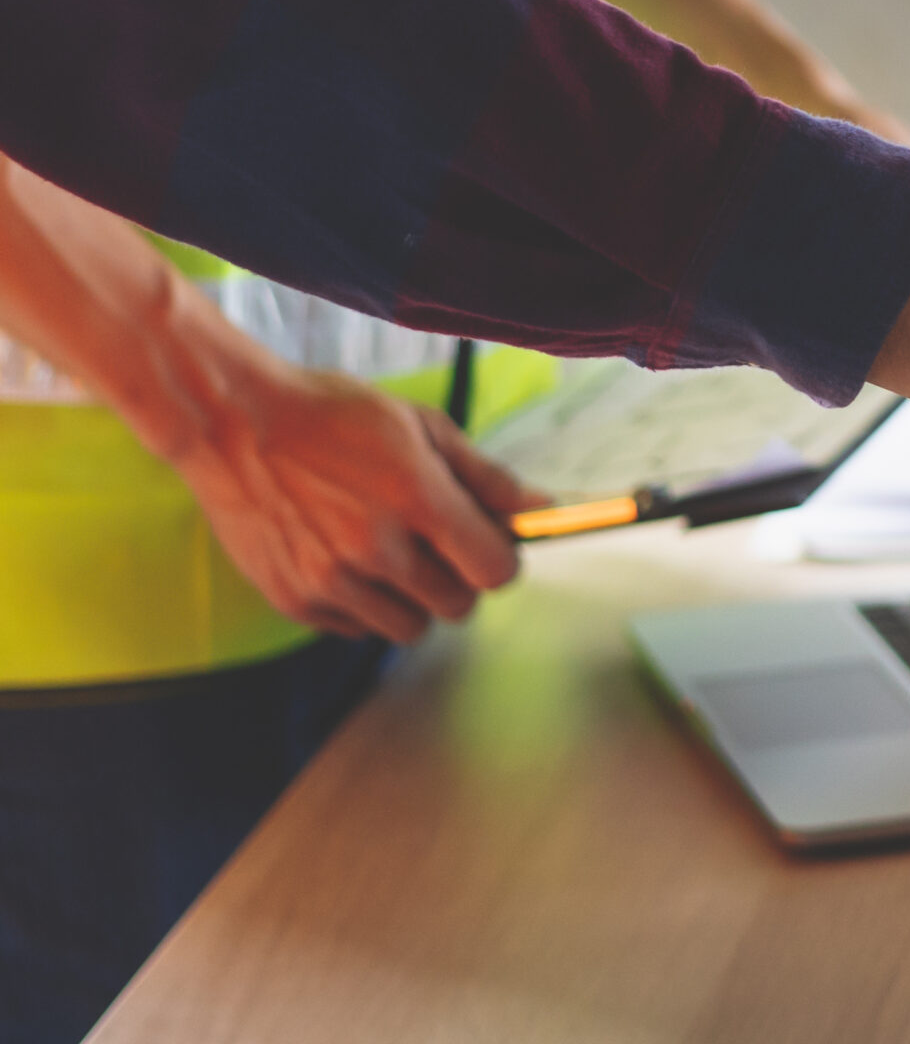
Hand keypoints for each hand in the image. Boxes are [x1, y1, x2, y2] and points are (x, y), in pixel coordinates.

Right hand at [169, 365, 536, 643]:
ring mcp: (331, 579)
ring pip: (410, 628)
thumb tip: (543, 507)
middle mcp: (376, 548)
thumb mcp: (421, 425)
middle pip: (458, 605)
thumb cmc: (334, 414)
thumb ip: (486, 476)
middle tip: (435, 542)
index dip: (500, 558)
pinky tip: (348, 559)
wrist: (232, 423)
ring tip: (391, 553)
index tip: (487, 542)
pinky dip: (365, 605)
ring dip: (413, 599)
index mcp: (417, 499)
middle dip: (458, 577)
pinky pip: (358, 629)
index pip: (495, 571)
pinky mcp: (294, 598)